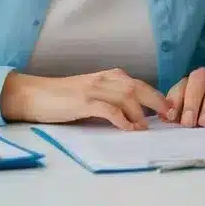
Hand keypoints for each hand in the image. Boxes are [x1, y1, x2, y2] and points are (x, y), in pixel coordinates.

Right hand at [0, 68, 175, 128]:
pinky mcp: (83, 101)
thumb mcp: (91, 94)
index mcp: (108, 76)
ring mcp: (94, 89)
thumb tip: (135, 116)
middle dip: (157, 102)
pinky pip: (109, 109)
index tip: (169, 110)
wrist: (34, 94)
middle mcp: (104, 79)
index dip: (156, 96)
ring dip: (140, 113)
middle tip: (170, 117)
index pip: (138, 84)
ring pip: (127, 97)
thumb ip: (111, 100)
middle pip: (138, 88)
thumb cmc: (63, 98)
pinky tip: (129, 129)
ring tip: (147, 128)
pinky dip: (122, 119)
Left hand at [165, 67, 204, 126]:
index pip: (182, 85)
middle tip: (189, 123)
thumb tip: (166, 116)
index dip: (176, 100)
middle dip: (192, 102)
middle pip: (200, 78)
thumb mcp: (184, 116)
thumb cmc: (201, 117)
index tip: (172, 118)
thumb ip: (174, 114)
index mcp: (192, 81)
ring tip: (204, 123)